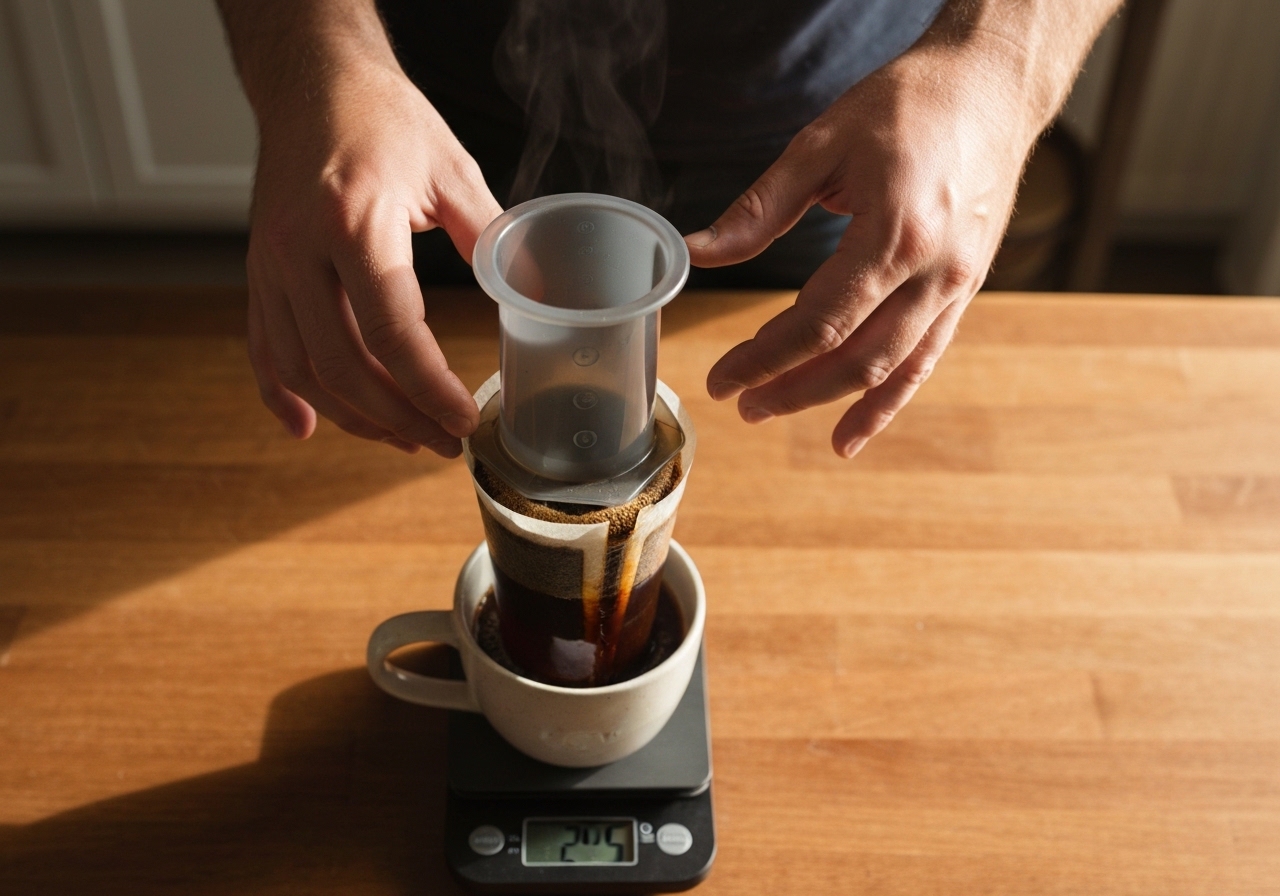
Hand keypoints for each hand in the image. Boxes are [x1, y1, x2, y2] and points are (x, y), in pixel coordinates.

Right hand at [246, 57, 501, 455]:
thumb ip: (492, 239)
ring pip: (302, 367)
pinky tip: (307, 427)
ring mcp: (269, 265)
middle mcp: (300, 250)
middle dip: (398, 417)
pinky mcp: (258, 272)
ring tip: (403, 437)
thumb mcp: (451, 169)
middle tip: (443, 442)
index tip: (464, 419)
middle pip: (342, 364)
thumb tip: (538, 294)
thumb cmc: (382, 117)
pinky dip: (281, 392)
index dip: (429, 388)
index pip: (392, 331)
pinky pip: (263, 346)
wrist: (311, 81)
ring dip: (354, 415)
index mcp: (355, 222)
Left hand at [685, 32, 1041, 457]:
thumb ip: (758, 209)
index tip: (722, 377)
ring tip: (773, 411)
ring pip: (889, 370)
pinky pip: (923, 360)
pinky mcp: (966, 289)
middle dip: (790, 389)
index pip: (818, 322)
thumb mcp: (819, 144)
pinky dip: (886, 402)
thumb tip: (699, 252)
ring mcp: (956, 285)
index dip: (764, 358)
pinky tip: (849, 434)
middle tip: (740, 403)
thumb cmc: (906, 104)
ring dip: (828, 402)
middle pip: (854, 359)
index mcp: (895, 233)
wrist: (992, 86)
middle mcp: (933, 271)